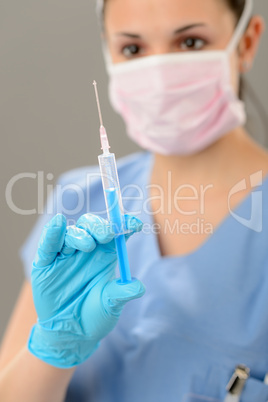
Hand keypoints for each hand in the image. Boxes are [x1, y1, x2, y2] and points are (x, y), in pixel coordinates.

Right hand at [28, 213, 144, 368]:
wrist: (69, 334)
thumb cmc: (95, 315)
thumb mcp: (110, 306)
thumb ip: (121, 294)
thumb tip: (139, 287)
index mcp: (106, 254)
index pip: (116, 232)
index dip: (125, 224)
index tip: (136, 224)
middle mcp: (87, 249)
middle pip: (93, 227)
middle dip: (101, 227)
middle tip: (109, 234)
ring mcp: (66, 254)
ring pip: (72, 233)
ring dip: (81, 234)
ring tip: (88, 245)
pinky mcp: (45, 263)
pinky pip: (48, 244)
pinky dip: (52, 233)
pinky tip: (58, 223)